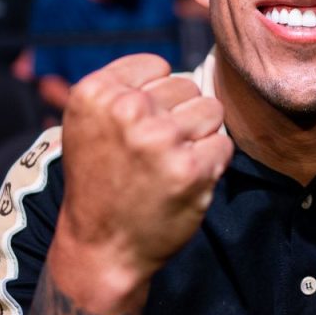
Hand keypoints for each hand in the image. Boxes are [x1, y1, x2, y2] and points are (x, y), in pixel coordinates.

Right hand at [50, 54, 232, 314]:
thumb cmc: (102, 182)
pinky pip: (223, 144)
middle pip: (188, 86)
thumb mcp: (91, 123)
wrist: (101, 248)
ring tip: (171, 163)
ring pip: (211, 110)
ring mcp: (161, 138)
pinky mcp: (191, 168)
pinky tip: (185, 181)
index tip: (138, 126)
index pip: (158, 66)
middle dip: (180, 116)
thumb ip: (126, 88)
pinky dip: (212, 163)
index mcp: (96, 92)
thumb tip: (181, 72)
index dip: (156, 96)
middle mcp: (127, 109)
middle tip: (154, 152)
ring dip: (199, 136)